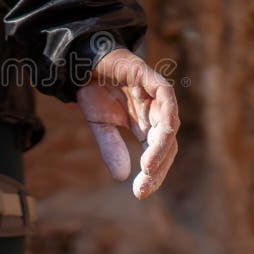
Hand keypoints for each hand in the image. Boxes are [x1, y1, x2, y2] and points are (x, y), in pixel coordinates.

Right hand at [76, 48, 179, 198]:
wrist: (83, 60)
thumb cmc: (94, 89)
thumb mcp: (100, 126)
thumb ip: (112, 148)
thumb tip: (123, 178)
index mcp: (146, 123)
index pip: (159, 152)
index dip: (154, 173)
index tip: (141, 193)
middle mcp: (155, 110)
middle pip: (168, 143)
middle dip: (158, 167)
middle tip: (144, 187)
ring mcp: (156, 93)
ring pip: (170, 124)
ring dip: (161, 148)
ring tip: (148, 168)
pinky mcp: (151, 77)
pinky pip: (167, 97)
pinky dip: (165, 117)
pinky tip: (156, 136)